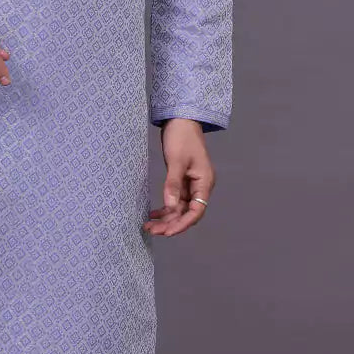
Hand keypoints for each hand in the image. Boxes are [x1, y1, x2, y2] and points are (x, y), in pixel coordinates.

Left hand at [143, 119, 215, 235]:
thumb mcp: (176, 162)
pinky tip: (153, 214)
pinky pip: (175, 200)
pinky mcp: (182, 181)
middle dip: (171, 224)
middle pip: (187, 213)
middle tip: (152, 230)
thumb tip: (171, 207)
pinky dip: (166, 208)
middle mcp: (200, 187)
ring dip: (166, 218)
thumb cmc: (181, 138)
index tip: (167, 232)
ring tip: (149, 226)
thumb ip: (173, 185)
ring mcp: (191, 185)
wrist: (181, 120)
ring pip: (180, 209)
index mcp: (204, 183)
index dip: (182, 224)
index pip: (196, 211)